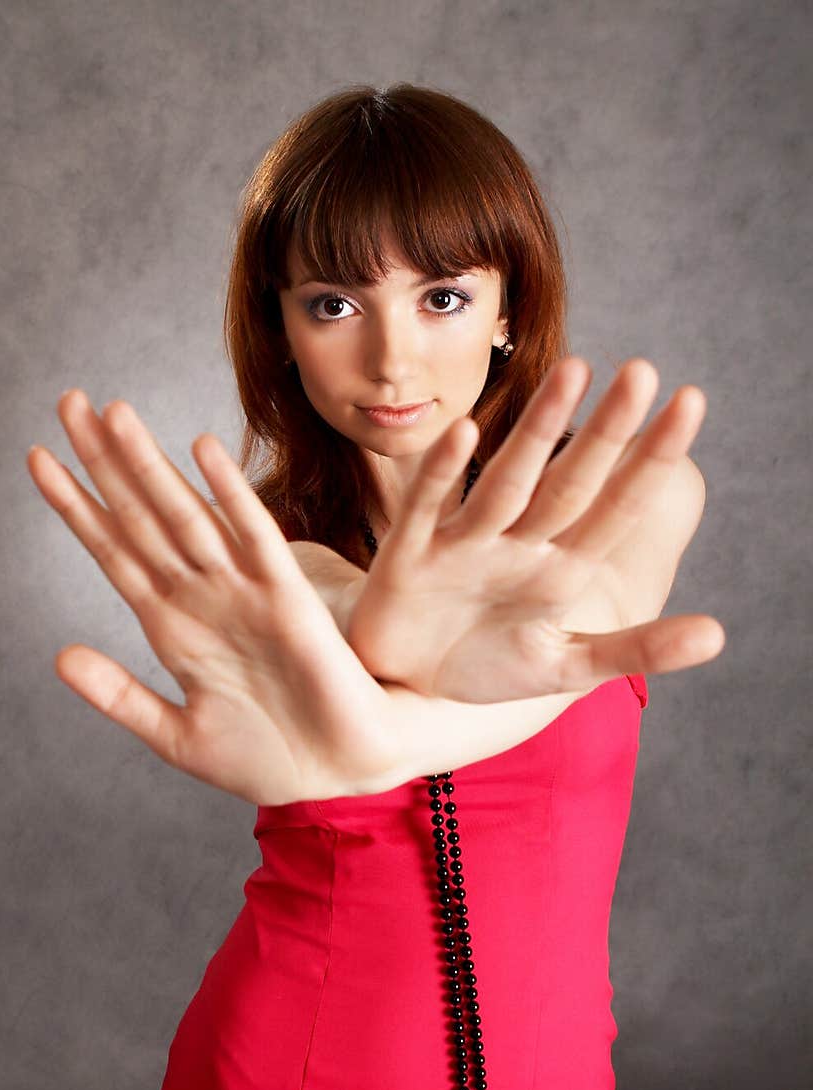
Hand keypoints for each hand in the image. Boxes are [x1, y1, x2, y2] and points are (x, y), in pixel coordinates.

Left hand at [27, 393, 411, 804]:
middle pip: (141, 517)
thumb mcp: (177, 736)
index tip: (37, 459)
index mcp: (173, 628)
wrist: (338, 779)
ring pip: (187, 515)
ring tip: (112, 412)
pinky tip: (202, 450)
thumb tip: (59, 657)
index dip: (76, 506)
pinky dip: (232, 495)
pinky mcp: (290, 602)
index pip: (114, 552)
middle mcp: (203, 599)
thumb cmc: (267, 761)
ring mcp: (245, 594)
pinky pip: (257, 538)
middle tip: (67, 400)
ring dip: (148, 465)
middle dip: (102, 462)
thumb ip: (120, 696)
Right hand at [346, 357, 724, 700]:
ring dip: (538, 432)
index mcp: (559, 568)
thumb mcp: (563, 667)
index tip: (691, 403)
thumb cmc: (482, 665)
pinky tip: (467, 434)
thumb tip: (719, 635)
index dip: (650, 460)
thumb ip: (636, 650)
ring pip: (508, 482)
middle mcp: (516, 546)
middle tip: (643, 369)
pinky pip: (427, 509)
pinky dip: (443, 474)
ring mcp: (462, 546)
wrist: (402, 687)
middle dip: (607, 432)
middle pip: (570, 483)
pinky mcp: (407, 557)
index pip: (616, 508)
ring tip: (574, 372)